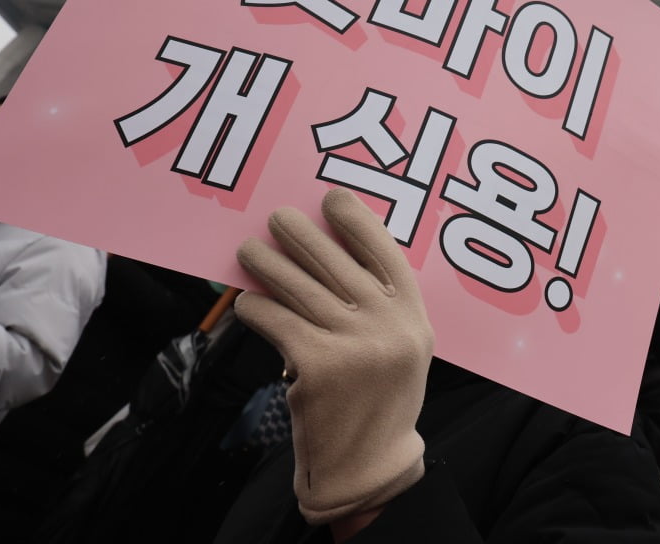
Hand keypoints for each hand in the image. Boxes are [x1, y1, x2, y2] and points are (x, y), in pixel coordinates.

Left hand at [235, 188, 433, 524]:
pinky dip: (257, 309)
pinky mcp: (317, 366)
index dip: (356, 221)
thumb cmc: (380, 396)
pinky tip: (247, 303)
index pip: (384, 251)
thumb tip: (331, 251)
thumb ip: (381, 304)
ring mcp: (354, 344)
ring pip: (299, 287)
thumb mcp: (401, 345)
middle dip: (300, 234)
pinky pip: (277, 321)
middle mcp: (388, 325)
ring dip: (267, 265)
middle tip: (276, 218)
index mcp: (412, 314)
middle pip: (335, 262)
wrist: (370, 461)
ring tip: (248, 251)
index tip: (331, 198)